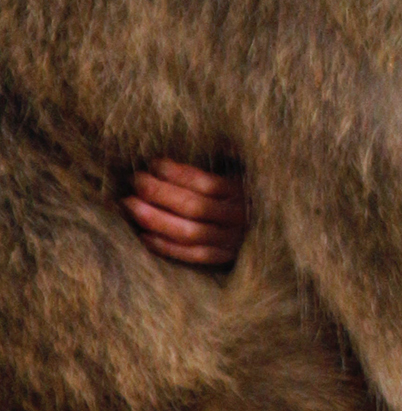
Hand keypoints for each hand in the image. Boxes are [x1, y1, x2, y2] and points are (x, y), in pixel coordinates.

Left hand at [122, 159, 248, 267]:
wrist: (263, 229)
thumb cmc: (237, 193)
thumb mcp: (235, 171)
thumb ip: (216, 162)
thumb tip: (180, 151)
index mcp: (241, 191)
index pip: (206, 183)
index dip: (177, 173)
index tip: (153, 164)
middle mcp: (238, 217)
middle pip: (194, 207)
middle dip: (159, 193)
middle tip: (135, 181)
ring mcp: (231, 241)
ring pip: (190, 233)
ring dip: (156, 219)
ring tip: (130, 205)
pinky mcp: (223, 258)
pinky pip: (191, 255)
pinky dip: (166, 246)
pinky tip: (143, 235)